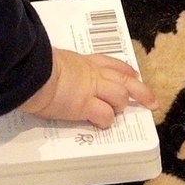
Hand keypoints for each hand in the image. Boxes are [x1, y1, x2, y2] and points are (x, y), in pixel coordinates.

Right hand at [19, 45, 155, 129]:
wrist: (33, 70)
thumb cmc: (37, 64)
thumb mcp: (52, 60)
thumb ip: (61, 67)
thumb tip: (52, 72)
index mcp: (84, 62)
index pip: (111, 63)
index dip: (125, 70)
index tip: (134, 76)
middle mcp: (92, 74)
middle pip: (124, 80)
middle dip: (141, 92)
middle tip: (151, 102)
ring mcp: (91, 89)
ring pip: (120, 96)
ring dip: (118, 107)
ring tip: (112, 114)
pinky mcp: (85, 105)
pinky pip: (104, 114)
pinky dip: (105, 120)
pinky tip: (101, 124)